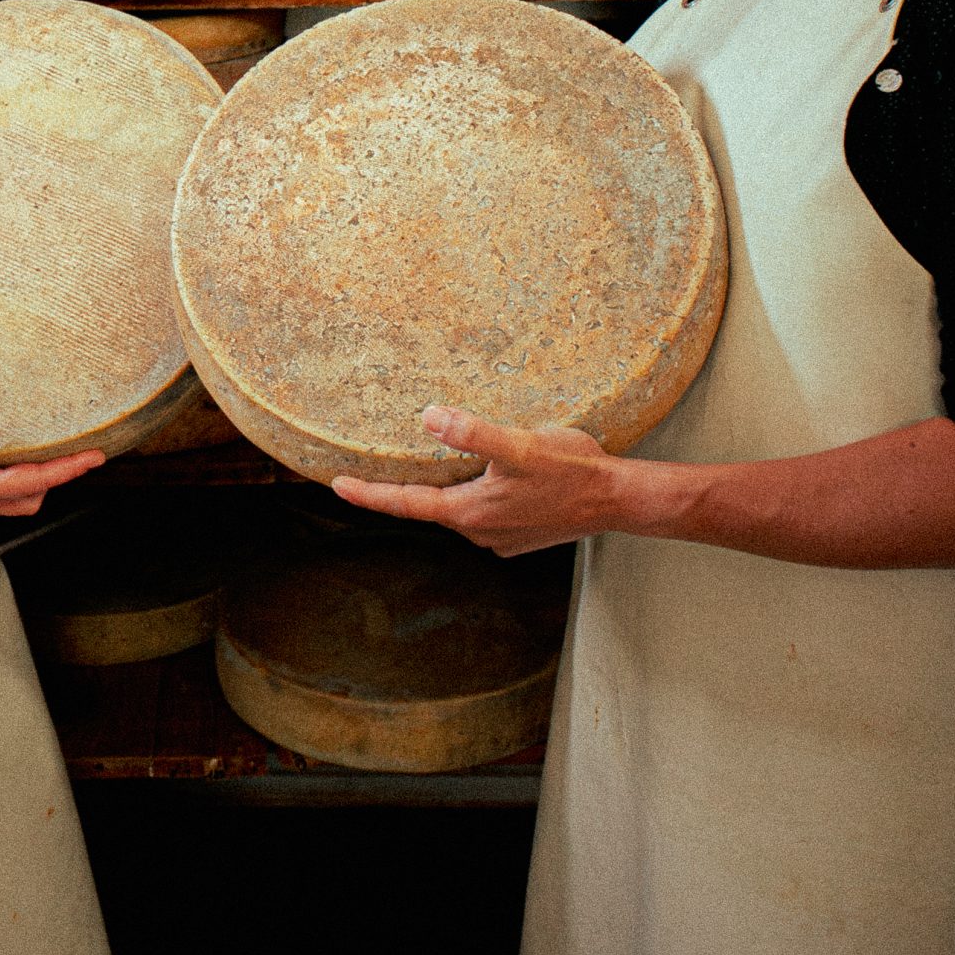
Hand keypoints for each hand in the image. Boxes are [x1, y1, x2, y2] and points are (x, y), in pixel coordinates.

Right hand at [0, 406, 103, 516]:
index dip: (67, 470)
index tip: (97, 456)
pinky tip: (19, 444)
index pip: (32, 481)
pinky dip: (20, 469)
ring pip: (19, 494)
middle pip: (33, 495)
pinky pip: (2, 481)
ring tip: (61, 447)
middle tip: (87, 451)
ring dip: (42, 476)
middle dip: (62, 478)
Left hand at [331, 404, 623, 555]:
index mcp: (472, 513)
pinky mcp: (520, 534)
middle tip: (370, 471)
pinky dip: (471, 494)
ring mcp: (501, 536)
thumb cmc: (571, 470)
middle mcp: (481, 532)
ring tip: (426, 466)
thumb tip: (429, 418)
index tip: (337, 486)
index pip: (407, 504)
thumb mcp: (519, 446)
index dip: (370, 495)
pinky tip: (478, 475)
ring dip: (442, 490)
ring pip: (457, 510)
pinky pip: (482, 512)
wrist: (617, 500)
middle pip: (429, 508)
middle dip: (401, 491)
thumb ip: (473, 434)